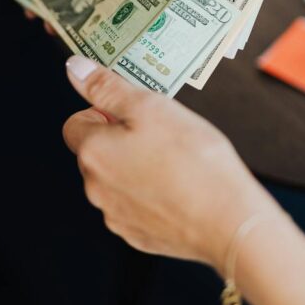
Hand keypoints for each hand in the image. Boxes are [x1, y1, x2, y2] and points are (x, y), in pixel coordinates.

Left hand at [61, 56, 277, 267]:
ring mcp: (116, 216)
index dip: (101, 113)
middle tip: (160, 135)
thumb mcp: (151, 107)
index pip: (75, 124)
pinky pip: (135, 208)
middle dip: (120, 141)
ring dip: (135, 169)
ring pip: (115, 182)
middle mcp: (95, 188)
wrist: (229, 222)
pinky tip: (179, 189)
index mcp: (93, 153)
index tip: (131, 114)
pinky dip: (150, 197)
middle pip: (95, 153)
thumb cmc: (194, 162)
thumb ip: (107, 87)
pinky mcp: (138, 236)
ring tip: (175, 163)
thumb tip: (75, 68)